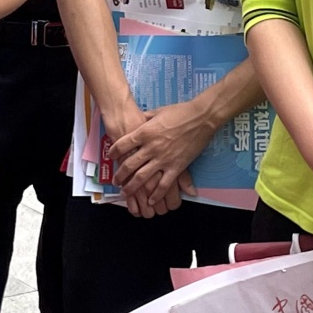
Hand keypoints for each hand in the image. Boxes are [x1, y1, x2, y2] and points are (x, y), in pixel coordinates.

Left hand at [114, 99, 216, 217]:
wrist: (201, 118)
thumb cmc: (180, 112)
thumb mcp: (157, 111)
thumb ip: (145, 118)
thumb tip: (138, 120)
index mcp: (144, 132)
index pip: (122, 145)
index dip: (114, 152)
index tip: (111, 156)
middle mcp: (151, 147)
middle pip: (129, 164)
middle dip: (120, 175)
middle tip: (116, 181)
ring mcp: (163, 159)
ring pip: (142, 177)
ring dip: (132, 187)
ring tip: (125, 193)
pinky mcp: (176, 167)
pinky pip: (164, 184)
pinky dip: (156, 194)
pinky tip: (150, 200)